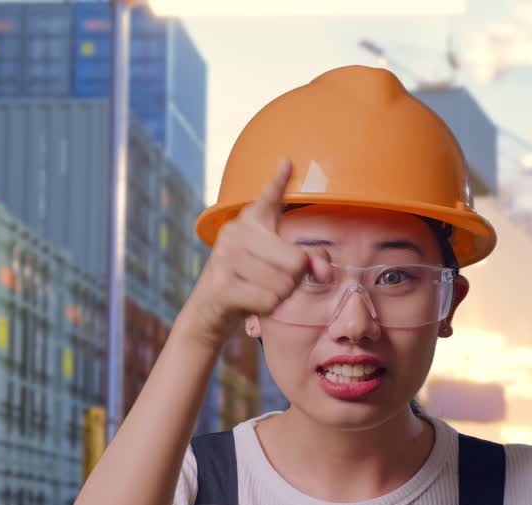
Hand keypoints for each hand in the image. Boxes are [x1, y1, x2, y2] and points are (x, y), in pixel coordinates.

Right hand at [179, 160, 331, 348]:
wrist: (207, 312)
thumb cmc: (249, 285)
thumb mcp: (279, 269)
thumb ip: (310, 263)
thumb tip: (324, 269)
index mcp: (249, 221)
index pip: (269, 199)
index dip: (278, 183)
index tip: (287, 163)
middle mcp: (235, 232)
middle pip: (297, 261)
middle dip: (293, 281)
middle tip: (271, 282)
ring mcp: (226, 257)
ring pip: (285, 284)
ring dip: (279, 296)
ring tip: (257, 291)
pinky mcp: (222, 285)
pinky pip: (270, 301)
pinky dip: (268, 309)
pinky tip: (250, 303)